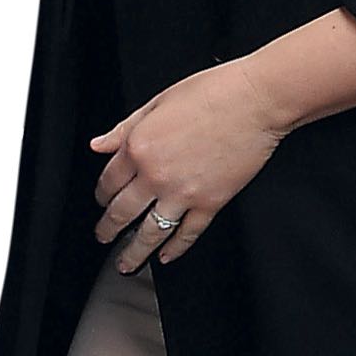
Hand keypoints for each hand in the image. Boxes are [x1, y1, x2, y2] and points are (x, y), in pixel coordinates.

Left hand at [89, 59, 290, 268]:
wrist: (255, 101)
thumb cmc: (213, 92)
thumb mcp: (158, 102)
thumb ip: (125, 128)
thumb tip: (100, 145)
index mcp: (139, 146)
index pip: (108, 181)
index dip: (100, 195)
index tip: (101, 201)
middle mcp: (156, 175)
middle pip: (122, 212)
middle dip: (108, 229)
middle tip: (103, 237)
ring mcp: (183, 193)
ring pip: (150, 232)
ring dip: (134, 251)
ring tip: (126, 262)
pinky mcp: (210, 203)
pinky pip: (187, 233)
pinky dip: (175, 248)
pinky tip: (167, 256)